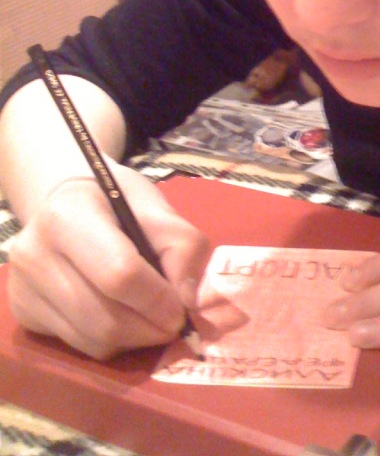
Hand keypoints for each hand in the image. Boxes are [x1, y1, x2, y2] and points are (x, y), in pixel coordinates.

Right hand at [7, 168, 210, 359]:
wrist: (66, 203)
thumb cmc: (115, 200)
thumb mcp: (155, 205)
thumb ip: (183, 244)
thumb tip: (189, 299)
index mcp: (67, 216)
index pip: (119, 274)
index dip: (158, 299)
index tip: (183, 308)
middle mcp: (34, 255)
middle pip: (105, 318)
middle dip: (151, 328)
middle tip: (175, 321)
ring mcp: (23, 289)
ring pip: (93, 341)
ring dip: (135, 339)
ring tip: (151, 318)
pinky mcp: (23, 314)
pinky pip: (80, 347)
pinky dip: (112, 342)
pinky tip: (122, 316)